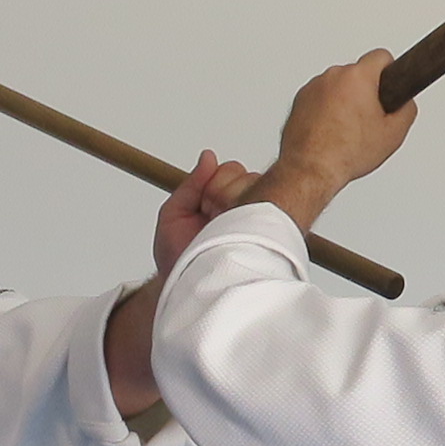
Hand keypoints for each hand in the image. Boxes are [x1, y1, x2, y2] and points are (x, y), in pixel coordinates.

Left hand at [149, 153, 261, 284]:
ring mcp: (255, 221)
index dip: (215, 183)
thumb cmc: (180, 260)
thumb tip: (208, 157)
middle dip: (224, 193)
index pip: (230, 170)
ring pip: (260, 189)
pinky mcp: (269, 235)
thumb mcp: (173, 215)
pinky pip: (271, 209)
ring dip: (237, 205)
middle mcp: (240, 208)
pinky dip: (254, 215)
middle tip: (211, 219)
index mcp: (219, 200)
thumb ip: (190, 184)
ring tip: (223, 229)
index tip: (203, 206)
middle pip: (246, 175)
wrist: (188, 289)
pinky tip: (239, 231)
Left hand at [261, 57, 410, 221]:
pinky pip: (319, 97)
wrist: (310, 168)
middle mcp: (333, 76)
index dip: (390, 71)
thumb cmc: (345, 153)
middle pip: (358, 73)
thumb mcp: (393, 134)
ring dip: (344, 100)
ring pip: (338, 85)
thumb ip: (407, 110)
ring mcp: (313, 87)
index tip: (390, 83)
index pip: (381, 56)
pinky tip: (330, 130)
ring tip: (347, 129)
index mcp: (357, 77)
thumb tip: (405, 103)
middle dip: (366, 91)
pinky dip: (325, 108)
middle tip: (369, 118)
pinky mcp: (299, 99)